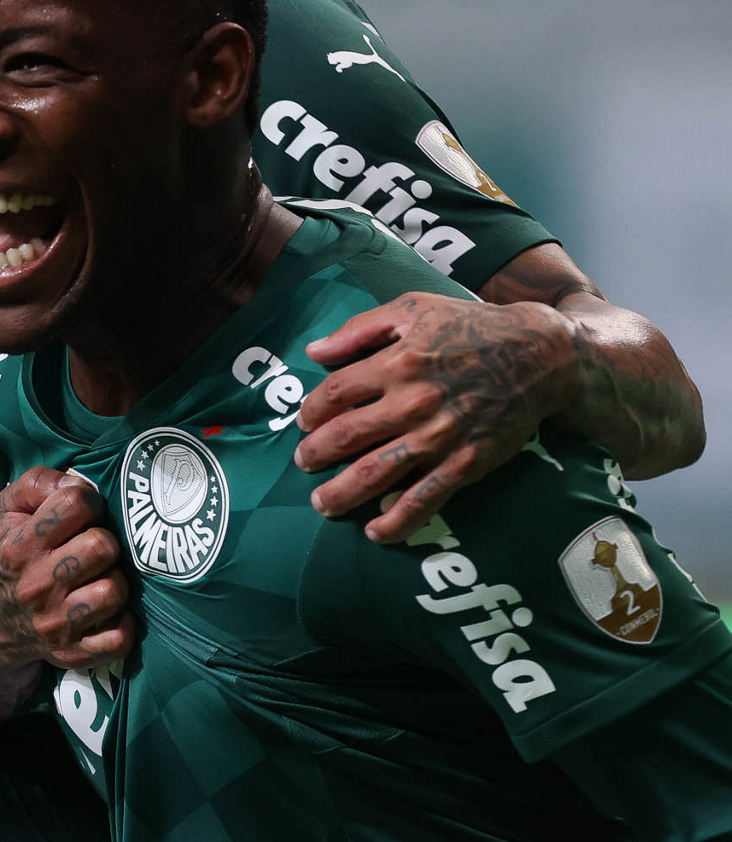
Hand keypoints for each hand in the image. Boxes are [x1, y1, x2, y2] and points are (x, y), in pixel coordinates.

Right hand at [0, 466, 134, 670]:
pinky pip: (120, 638)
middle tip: (94, 546)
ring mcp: (56, 624)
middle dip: (105, 539)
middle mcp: (37, 586)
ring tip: (100, 577)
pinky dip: (121, 623)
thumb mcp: (8, 511)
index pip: (75, 504)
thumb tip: (75, 482)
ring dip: (115, 580)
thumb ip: (38, 483)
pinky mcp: (73, 653)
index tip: (84, 511)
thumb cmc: (10, 555)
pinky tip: (107, 611)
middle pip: (102, 546)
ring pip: (114, 590)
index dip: (88, 500)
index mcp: (20, 547)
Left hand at [294, 292, 574, 542]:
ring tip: (322, 504)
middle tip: (303, 463)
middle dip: (315, 455)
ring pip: (376, 473)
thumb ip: (359, 330)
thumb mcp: (412, 309)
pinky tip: (375, 532)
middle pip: (347, 436)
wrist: (538, 356)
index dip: (312, 410)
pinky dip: (395, 522)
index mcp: (396, 363)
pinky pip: (423, 500)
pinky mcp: (465, 464)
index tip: (304, 421)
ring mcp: (438, 437)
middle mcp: (412, 403)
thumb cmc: (469, 327)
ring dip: (341, 493)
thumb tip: (313, 351)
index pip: (335, 393)